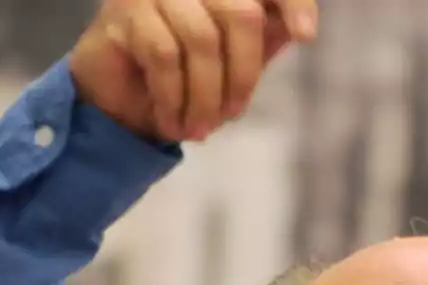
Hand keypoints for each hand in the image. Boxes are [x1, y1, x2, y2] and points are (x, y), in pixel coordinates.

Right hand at [68, 0, 316, 141]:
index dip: (292, 1)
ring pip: (202, 40)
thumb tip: (301, 28)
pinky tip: (173, 121)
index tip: (305, 35)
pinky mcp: (126, 10)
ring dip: (205, 97)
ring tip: (198, 130)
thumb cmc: (184, 80)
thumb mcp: (234, 63)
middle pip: (241, 14)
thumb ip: (263, 40)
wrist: (121, 104)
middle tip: (232, 115)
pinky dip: (174, 98)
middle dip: (243, 75)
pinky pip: (165, 56)